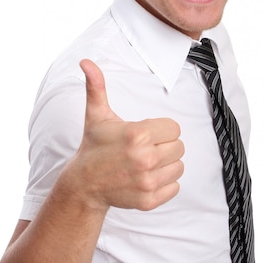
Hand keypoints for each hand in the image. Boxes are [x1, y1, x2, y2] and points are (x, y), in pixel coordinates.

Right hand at [72, 59, 183, 211]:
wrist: (84, 184)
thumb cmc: (94, 147)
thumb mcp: (97, 115)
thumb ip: (97, 87)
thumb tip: (86, 62)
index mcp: (138, 134)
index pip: (175, 128)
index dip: (161, 130)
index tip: (146, 135)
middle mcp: (144, 159)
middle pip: (179, 147)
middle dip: (165, 147)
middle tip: (145, 150)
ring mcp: (147, 182)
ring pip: (179, 167)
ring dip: (167, 165)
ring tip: (146, 164)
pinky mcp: (149, 200)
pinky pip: (175, 187)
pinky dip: (165, 184)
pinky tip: (147, 178)